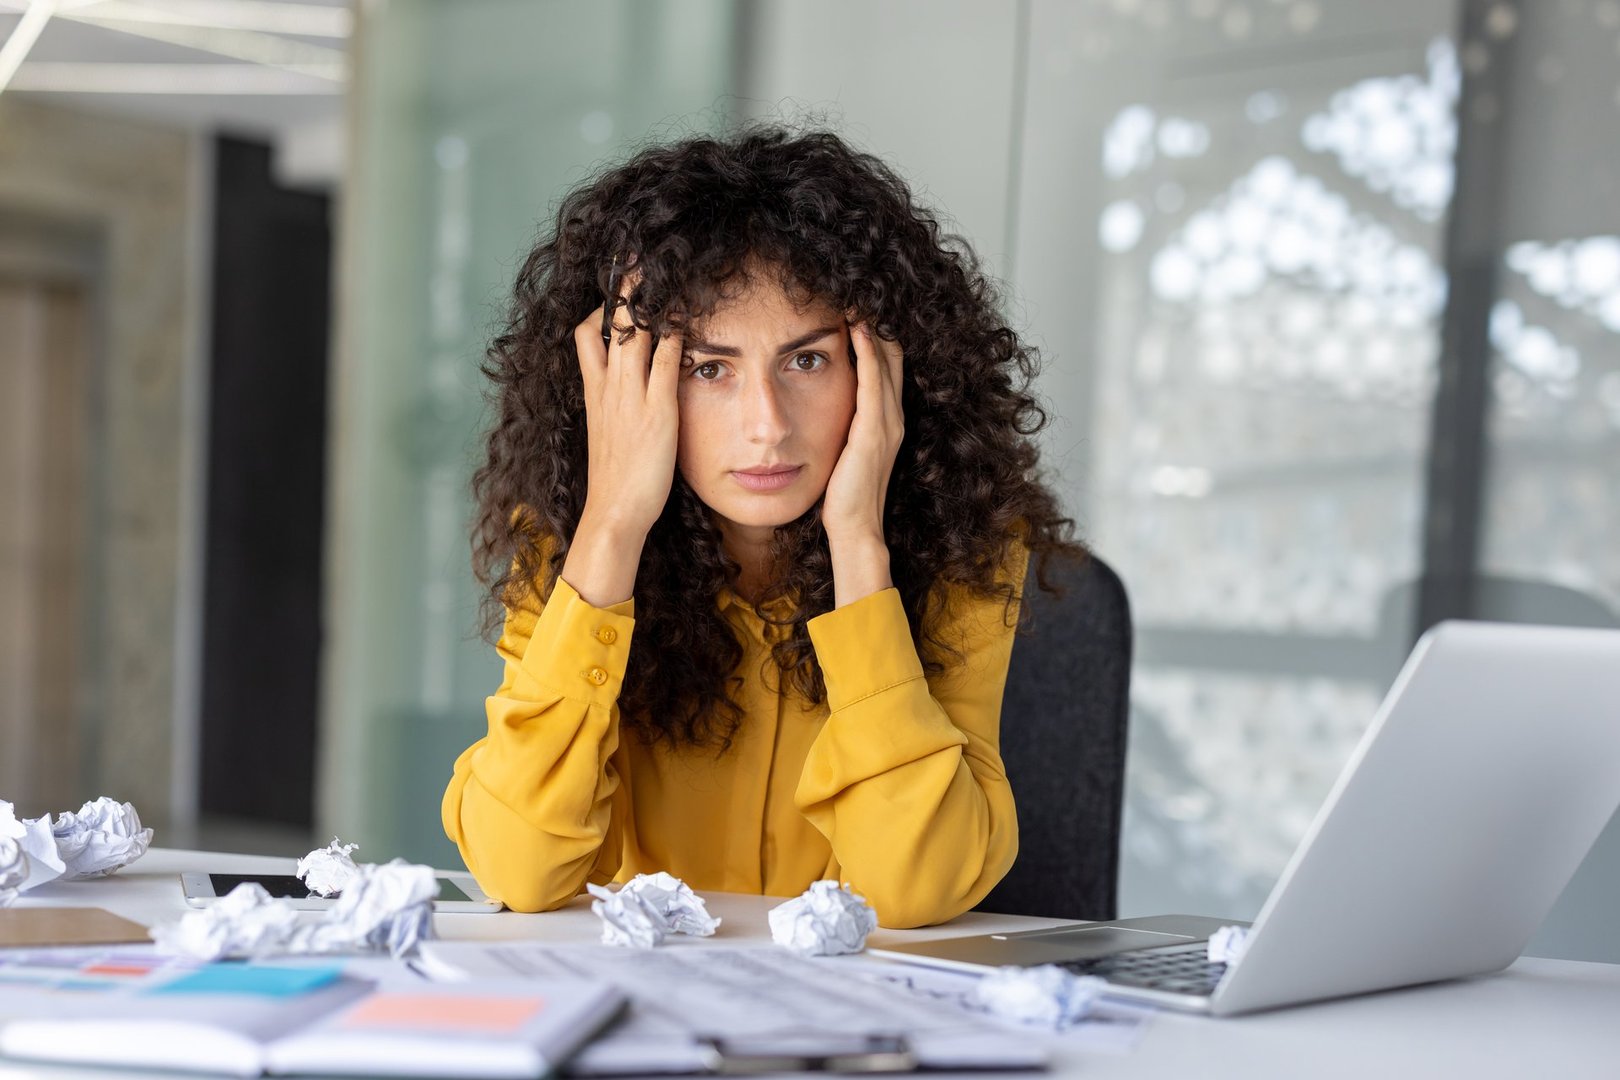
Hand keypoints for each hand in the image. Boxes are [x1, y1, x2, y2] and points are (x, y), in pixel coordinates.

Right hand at [571, 268, 684, 541]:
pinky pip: (666, 360)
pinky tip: (690, 314)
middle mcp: (609, 387)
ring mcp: (632, 396)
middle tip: (637, 255)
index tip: (614, 285)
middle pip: (612, 321)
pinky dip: (676, 333)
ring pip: (635, 332)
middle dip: (624, 286)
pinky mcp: (658, 410)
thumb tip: (624, 394)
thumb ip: (614, 409)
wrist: (613, 513)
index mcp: (595, 393)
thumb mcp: (607, 436)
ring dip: (649, 299)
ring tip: (664, 267)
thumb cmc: (616, 481)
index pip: (587, 334)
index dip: (601, 306)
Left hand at [821, 321, 904, 544]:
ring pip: (886, 363)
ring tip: (859, 299)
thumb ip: (843, 425)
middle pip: (893, 356)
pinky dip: (868, 354)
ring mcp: (887, 425)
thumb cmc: (844, 495)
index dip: (877, 335)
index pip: (887, 366)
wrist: (855, 529)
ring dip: (875, 329)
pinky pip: (873, 384)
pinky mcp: (873, 433)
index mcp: (887, 421)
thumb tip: (821, 404)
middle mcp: (893, 418)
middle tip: (860, 291)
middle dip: (878, 323)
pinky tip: (859, 330)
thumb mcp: (844, 451)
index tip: (857, 307)